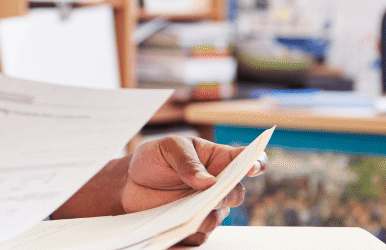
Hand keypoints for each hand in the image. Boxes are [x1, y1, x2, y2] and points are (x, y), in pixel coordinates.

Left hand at [122, 136, 267, 245]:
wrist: (130, 183)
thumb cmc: (154, 159)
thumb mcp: (167, 149)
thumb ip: (187, 161)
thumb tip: (208, 181)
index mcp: (218, 159)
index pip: (246, 160)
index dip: (256, 163)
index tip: (252, 167)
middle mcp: (219, 186)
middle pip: (235, 194)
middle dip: (225, 194)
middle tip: (211, 193)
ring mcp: (208, 208)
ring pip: (216, 217)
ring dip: (204, 216)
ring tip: (186, 215)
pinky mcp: (194, 227)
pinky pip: (198, 237)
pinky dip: (187, 235)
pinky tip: (174, 231)